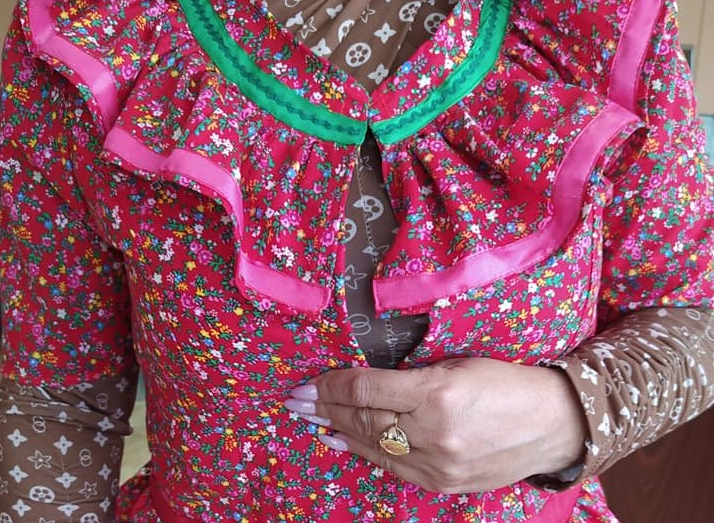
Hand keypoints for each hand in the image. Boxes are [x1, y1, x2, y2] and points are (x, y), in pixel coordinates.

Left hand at [285, 358, 586, 493]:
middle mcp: (433, 432)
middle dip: (324, 406)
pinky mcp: (443, 483)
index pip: (368, 388)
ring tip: (306, 417)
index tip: (312, 379)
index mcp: (437, 392)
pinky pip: (392, 467)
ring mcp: (438, 464)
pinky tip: (338, 440)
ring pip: (372, 443)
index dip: (334, 383)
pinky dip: (360, 452)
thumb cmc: (506, 382)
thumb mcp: (458, 364)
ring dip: (335, 428)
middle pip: (364, 416)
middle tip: (295, 398)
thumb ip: (411, 376)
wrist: (552, 424)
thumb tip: (365, 382)